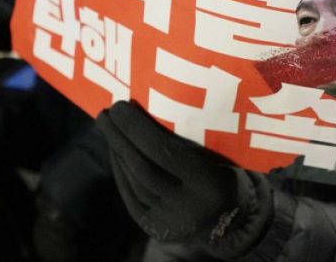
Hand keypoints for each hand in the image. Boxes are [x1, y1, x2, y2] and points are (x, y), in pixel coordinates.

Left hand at [96, 101, 272, 257]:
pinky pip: (130, 196)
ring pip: (134, 182)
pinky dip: (120, 171)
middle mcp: (186, 206)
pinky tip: (114, 151)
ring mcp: (168, 222)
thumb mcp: (217, 156)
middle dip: (120, 137)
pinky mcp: (154, 229)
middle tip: (106, 113)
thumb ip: (188, 139)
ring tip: (108, 128)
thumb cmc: (222, 175)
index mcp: (207, 182)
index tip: (121, 105)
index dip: (138, 128)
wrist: (229, 224)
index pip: (164, 152)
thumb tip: (150, 106)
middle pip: (143, 167)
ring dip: (117, 152)